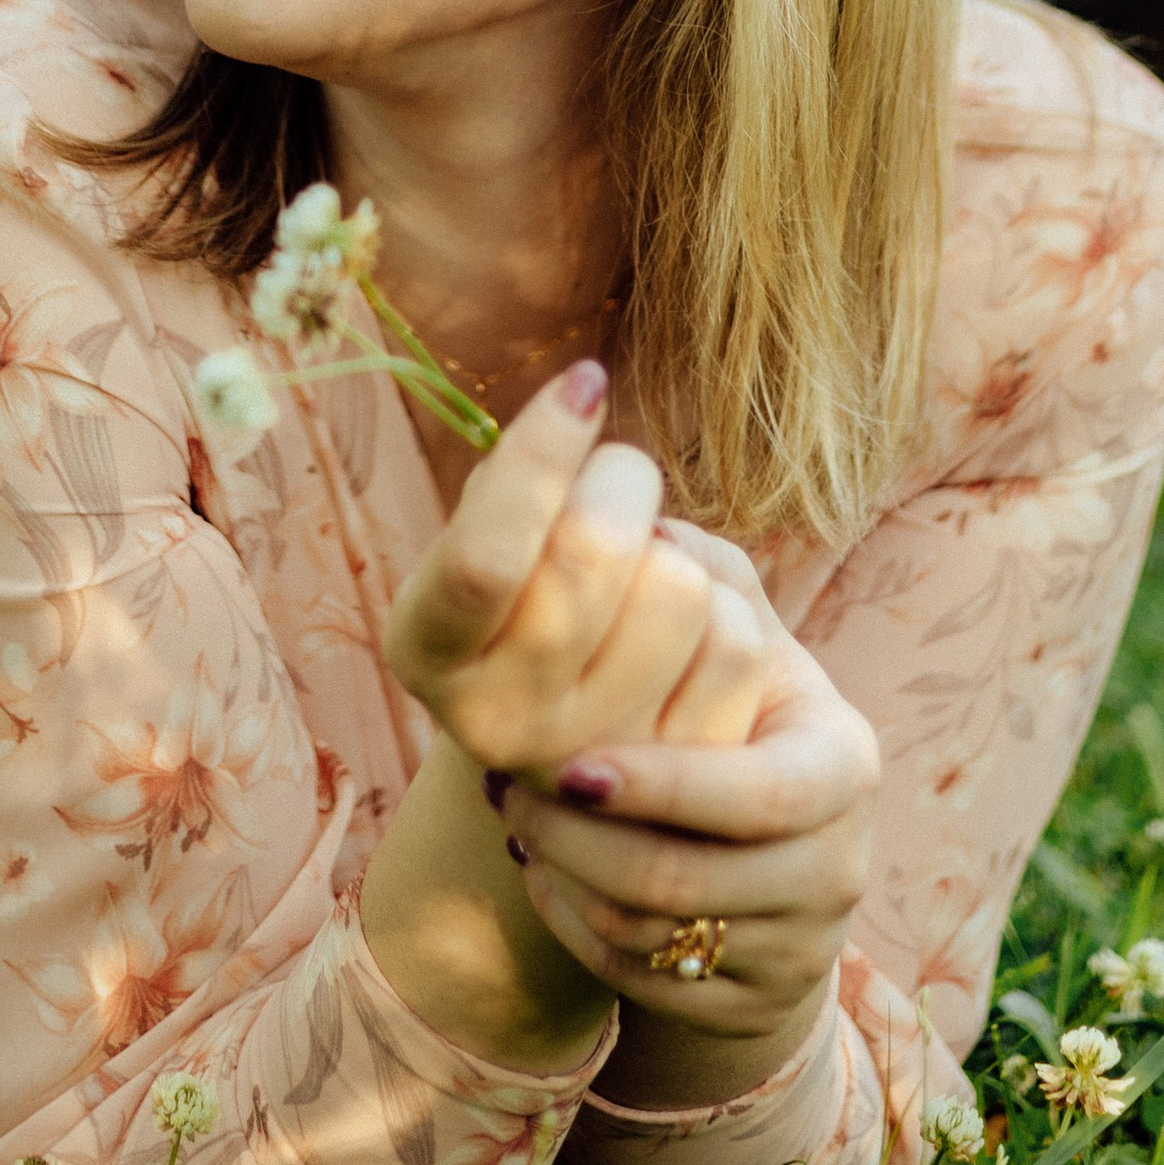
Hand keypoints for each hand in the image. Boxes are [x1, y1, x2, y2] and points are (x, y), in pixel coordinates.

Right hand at [383, 370, 767, 773]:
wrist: (574, 740)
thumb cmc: (529, 598)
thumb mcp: (494, 543)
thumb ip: (520, 485)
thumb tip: (581, 402)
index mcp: (427, 652)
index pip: (483, 555)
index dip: (539, 456)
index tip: (588, 379)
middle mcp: (494, 724)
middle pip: (593, 555)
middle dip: (622, 479)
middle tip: (618, 477)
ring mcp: (590, 767)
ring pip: (678, 589)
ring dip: (675, 551)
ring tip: (644, 575)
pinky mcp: (679, 785)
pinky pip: (736, 642)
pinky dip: (726, 604)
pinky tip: (685, 631)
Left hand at [503, 541, 878, 1048]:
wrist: (776, 846)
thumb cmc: (742, 711)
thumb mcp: (743, 638)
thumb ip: (704, 571)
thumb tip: (646, 519)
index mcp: (843, 764)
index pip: (759, 795)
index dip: (662, 785)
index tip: (568, 764)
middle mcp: (837, 865)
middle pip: (685, 877)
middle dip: (576, 836)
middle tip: (503, 785)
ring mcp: (800, 945)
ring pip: (650, 933)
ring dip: (562, 876)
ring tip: (512, 816)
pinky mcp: (753, 1004)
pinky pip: (637, 978)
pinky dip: (573, 925)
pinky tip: (543, 870)